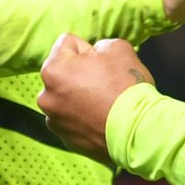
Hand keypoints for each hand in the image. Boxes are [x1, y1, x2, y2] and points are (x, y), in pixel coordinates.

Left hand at [38, 34, 154, 163]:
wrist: (138, 131)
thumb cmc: (126, 86)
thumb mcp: (118, 48)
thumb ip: (100, 45)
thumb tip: (96, 55)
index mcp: (53, 70)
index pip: (67, 44)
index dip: (89, 49)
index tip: (103, 63)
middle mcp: (46, 97)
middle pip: (64, 72)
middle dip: (81, 73)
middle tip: (106, 82)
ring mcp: (55, 121)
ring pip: (67, 97)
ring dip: (81, 96)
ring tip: (105, 103)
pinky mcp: (66, 140)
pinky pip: (73, 119)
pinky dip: (85, 117)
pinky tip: (103, 118)